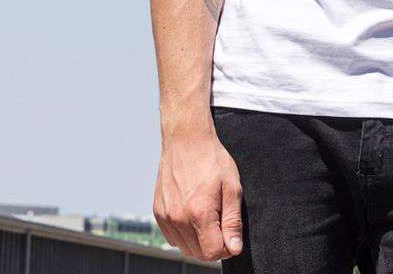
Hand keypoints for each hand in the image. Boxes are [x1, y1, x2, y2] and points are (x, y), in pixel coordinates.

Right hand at [153, 126, 243, 261]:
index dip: (226, 247)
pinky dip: (184, 233)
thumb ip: (233, 221)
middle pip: (198, 253)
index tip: (230, 234)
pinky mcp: (158, 212)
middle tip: (221, 221)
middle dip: (213, 244)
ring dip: (198, 240)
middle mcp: (179, 218)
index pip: (213, 253)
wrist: (186, 139)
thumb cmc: (211, 159)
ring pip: (184, 247)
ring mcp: (166, 216)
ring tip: (207, 214)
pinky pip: (172, 237)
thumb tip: (234, 248)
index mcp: (199, 213)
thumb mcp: (232, 187)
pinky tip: (192, 213)